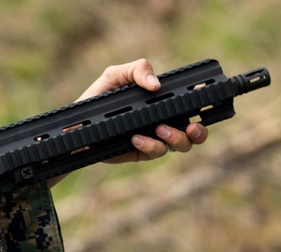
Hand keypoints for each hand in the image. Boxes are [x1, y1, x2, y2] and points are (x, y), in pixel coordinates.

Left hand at [78, 58, 208, 162]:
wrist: (75, 126)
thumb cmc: (96, 97)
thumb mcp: (114, 75)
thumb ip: (136, 69)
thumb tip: (156, 84)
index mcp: (162, 100)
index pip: (190, 100)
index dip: (203, 99)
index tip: (205, 96)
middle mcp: (164, 119)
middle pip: (196, 130)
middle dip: (200, 131)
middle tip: (192, 126)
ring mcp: (154, 138)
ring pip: (182, 145)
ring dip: (177, 138)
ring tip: (160, 129)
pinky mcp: (142, 152)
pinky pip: (156, 152)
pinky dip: (151, 145)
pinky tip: (136, 137)